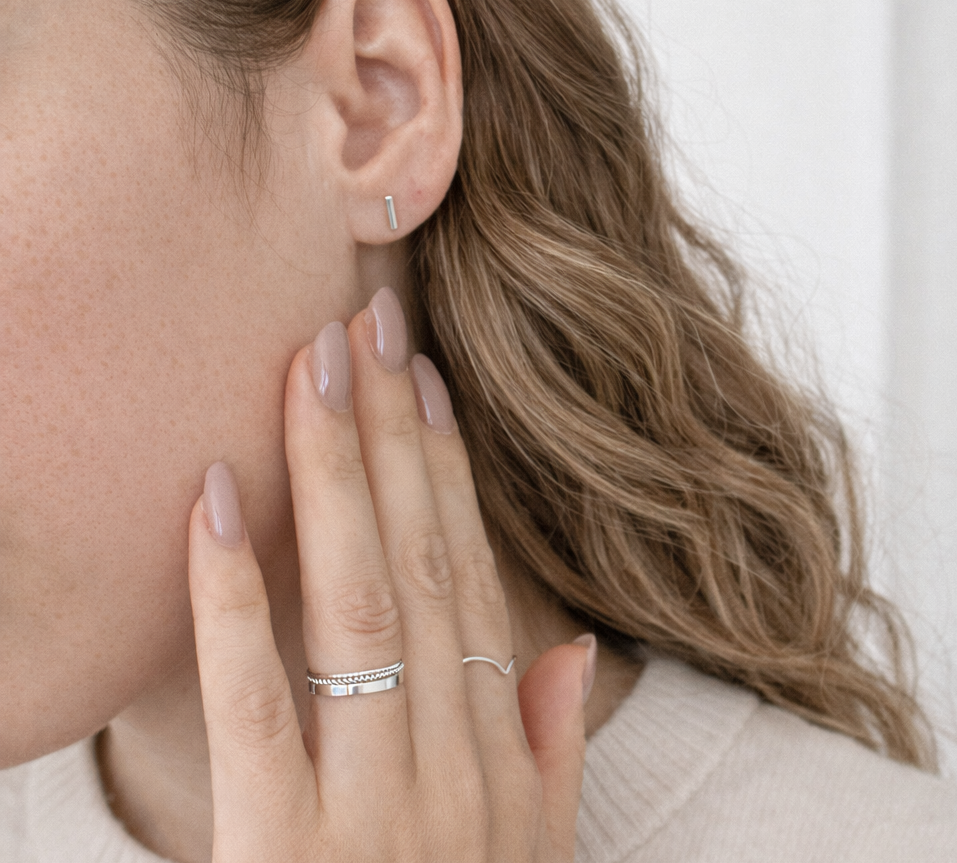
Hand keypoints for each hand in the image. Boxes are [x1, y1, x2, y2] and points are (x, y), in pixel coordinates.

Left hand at [187, 287, 592, 861]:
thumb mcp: (534, 862)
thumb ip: (551, 756)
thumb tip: (570, 647)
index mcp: (497, 758)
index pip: (470, 576)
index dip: (449, 469)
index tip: (425, 378)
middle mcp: (447, 764)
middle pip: (417, 561)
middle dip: (390, 432)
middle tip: (366, 321)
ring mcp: (369, 806)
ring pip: (352, 601)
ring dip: (330, 473)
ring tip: (308, 366)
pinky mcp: (278, 853)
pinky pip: (252, 699)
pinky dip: (231, 591)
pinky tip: (213, 498)